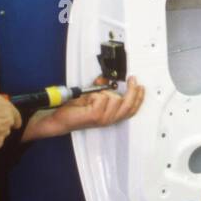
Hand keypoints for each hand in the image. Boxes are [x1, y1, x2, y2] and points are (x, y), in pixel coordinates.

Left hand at [22, 76, 144, 142]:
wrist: (61, 119)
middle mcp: (110, 119)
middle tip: (132, 80)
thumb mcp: (92, 98)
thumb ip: (102, 91)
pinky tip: (88, 99)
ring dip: (105, 93)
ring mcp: (103, 118)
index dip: (138, 97)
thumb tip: (106, 80)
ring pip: (115, 99)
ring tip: (94, 95)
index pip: (132, 109)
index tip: (140, 85)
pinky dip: (95, 95)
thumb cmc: (75, 110)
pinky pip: (103, 98)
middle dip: (133, 91)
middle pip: (129, 106)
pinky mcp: (96, 116)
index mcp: (112, 116)